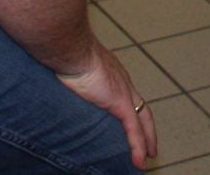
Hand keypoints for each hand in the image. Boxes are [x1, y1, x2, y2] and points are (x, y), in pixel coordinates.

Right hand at [57, 44, 157, 168]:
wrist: (71, 48)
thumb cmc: (66, 52)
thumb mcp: (72, 66)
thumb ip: (73, 78)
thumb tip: (59, 83)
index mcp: (112, 72)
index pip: (128, 94)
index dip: (132, 108)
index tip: (133, 121)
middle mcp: (123, 81)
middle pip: (141, 108)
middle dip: (147, 128)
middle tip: (150, 146)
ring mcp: (123, 92)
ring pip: (142, 121)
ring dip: (146, 141)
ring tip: (148, 158)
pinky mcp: (120, 103)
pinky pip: (133, 130)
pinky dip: (138, 147)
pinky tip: (139, 163)